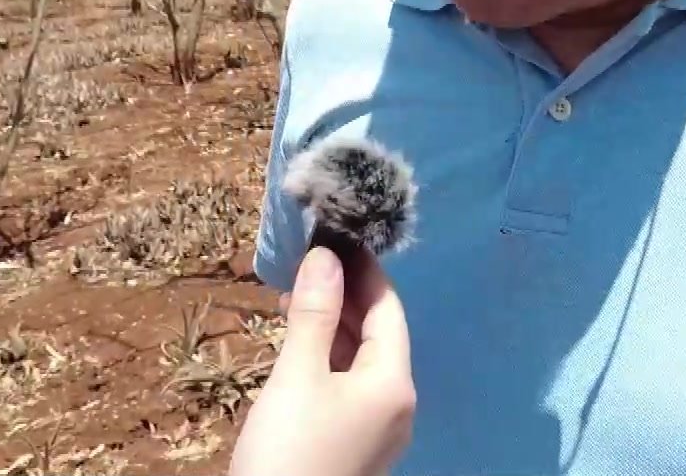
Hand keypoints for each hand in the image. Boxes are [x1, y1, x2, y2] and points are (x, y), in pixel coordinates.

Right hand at [229, 244, 415, 475]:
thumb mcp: (297, 375)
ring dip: (335, 326)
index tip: (335, 236)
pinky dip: (329, 358)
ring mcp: (378, 430)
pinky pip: (350, 388)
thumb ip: (315, 314)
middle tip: (311, 260)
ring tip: (300, 295)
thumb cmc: (289, 449)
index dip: (363, 270)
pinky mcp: (356, 446)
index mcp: (394, 382)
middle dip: (346, 296)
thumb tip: (327, 255)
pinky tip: (301, 345)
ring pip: (363, 362)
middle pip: (380, 334)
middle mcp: (397, 405)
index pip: (388, 309)